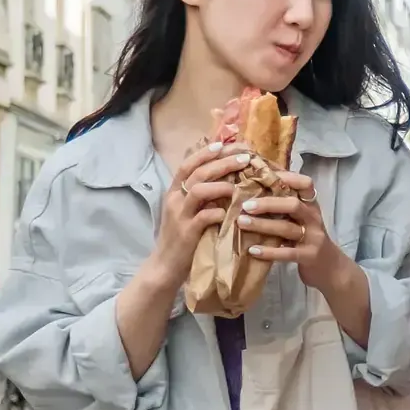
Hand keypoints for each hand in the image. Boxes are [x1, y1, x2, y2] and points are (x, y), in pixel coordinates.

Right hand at [137, 143, 250, 301]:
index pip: (188, 164)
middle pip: (197, 172)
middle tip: (244, 158)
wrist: (165, 266)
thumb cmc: (182, 238)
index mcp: (175, 192)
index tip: (226, 144)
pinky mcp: (187, 233)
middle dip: (222, 163)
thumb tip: (224, 177)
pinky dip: (218, 212)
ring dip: (221, 185)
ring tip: (237, 185)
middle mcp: (175, 200)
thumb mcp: (187, 211)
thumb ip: (201, 195)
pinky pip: (204, 217)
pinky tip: (229, 213)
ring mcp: (180, 216)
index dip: (206, 152)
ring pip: (198, 190)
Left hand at [238, 170, 346, 277]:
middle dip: (267, 204)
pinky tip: (252, 250)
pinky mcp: (309, 256)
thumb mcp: (302, 220)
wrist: (331, 269)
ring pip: (287, 228)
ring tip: (242, 223)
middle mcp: (313, 218)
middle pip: (292, 205)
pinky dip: (269, 252)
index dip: (286, 178)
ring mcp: (313, 238)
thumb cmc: (309, 240)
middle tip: (245, 205)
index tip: (263, 175)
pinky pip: (287, 253)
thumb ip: (285, 207)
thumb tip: (256, 188)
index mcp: (311, 205)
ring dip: (262, 225)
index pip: (305, 184)